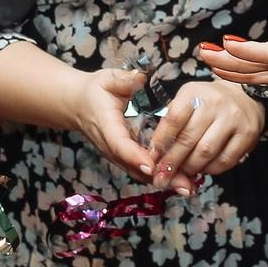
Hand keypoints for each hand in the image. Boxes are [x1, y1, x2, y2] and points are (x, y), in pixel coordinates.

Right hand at [62, 68, 176, 187]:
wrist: (78, 106)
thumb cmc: (96, 91)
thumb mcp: (107, 80)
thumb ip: (123, 80)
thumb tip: (139, 78)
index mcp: (107, 126)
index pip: (120, 145)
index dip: (135, 157)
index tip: (151, 166)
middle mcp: (112, 146)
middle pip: (134, 166)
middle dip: (158, 176)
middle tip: (184, 186)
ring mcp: (118, 155)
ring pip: (140, 172)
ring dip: (164, 181)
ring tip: (189, 188)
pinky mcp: (126, 157)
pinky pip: (143, 170)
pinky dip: (161, 176)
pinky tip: (183, 181)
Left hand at [146, 78, 261, 185]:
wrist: (246, 96)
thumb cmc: (209, 102)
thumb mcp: (188, 100)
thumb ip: (172, 123)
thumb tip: (156, 155)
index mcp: (194, 93)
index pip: (173, 120)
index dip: (160, 143)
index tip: (151, 159)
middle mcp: (215, 103)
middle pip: (188, 139)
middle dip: (172, 162)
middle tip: (162, 177)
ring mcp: (233, 118)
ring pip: (206, 152)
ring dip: (191, 168)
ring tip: (183, 174)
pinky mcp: (248, 134)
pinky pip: (225, 160)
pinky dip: (211, 169)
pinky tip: (204, 168)